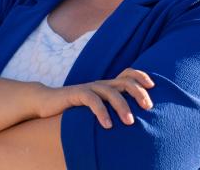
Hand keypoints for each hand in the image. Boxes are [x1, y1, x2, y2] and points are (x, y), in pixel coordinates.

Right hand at [33, 68, 155, 128]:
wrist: (46, 101)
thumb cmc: (75, 107)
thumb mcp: (96, 105)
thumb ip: (110, 107)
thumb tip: (132, 119)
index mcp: (108, 85)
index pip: (128, 74)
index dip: (141, 76)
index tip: (153, 87)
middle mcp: (101, 83)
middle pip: (125, 82)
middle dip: (139, 93)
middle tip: (148, 107)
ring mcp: (89, 87)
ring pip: (111, 92)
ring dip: (123, 106)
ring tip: (130, 122)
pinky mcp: (77, 94)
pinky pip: (92, 100)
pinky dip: (101, 112)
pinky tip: (107, 125)